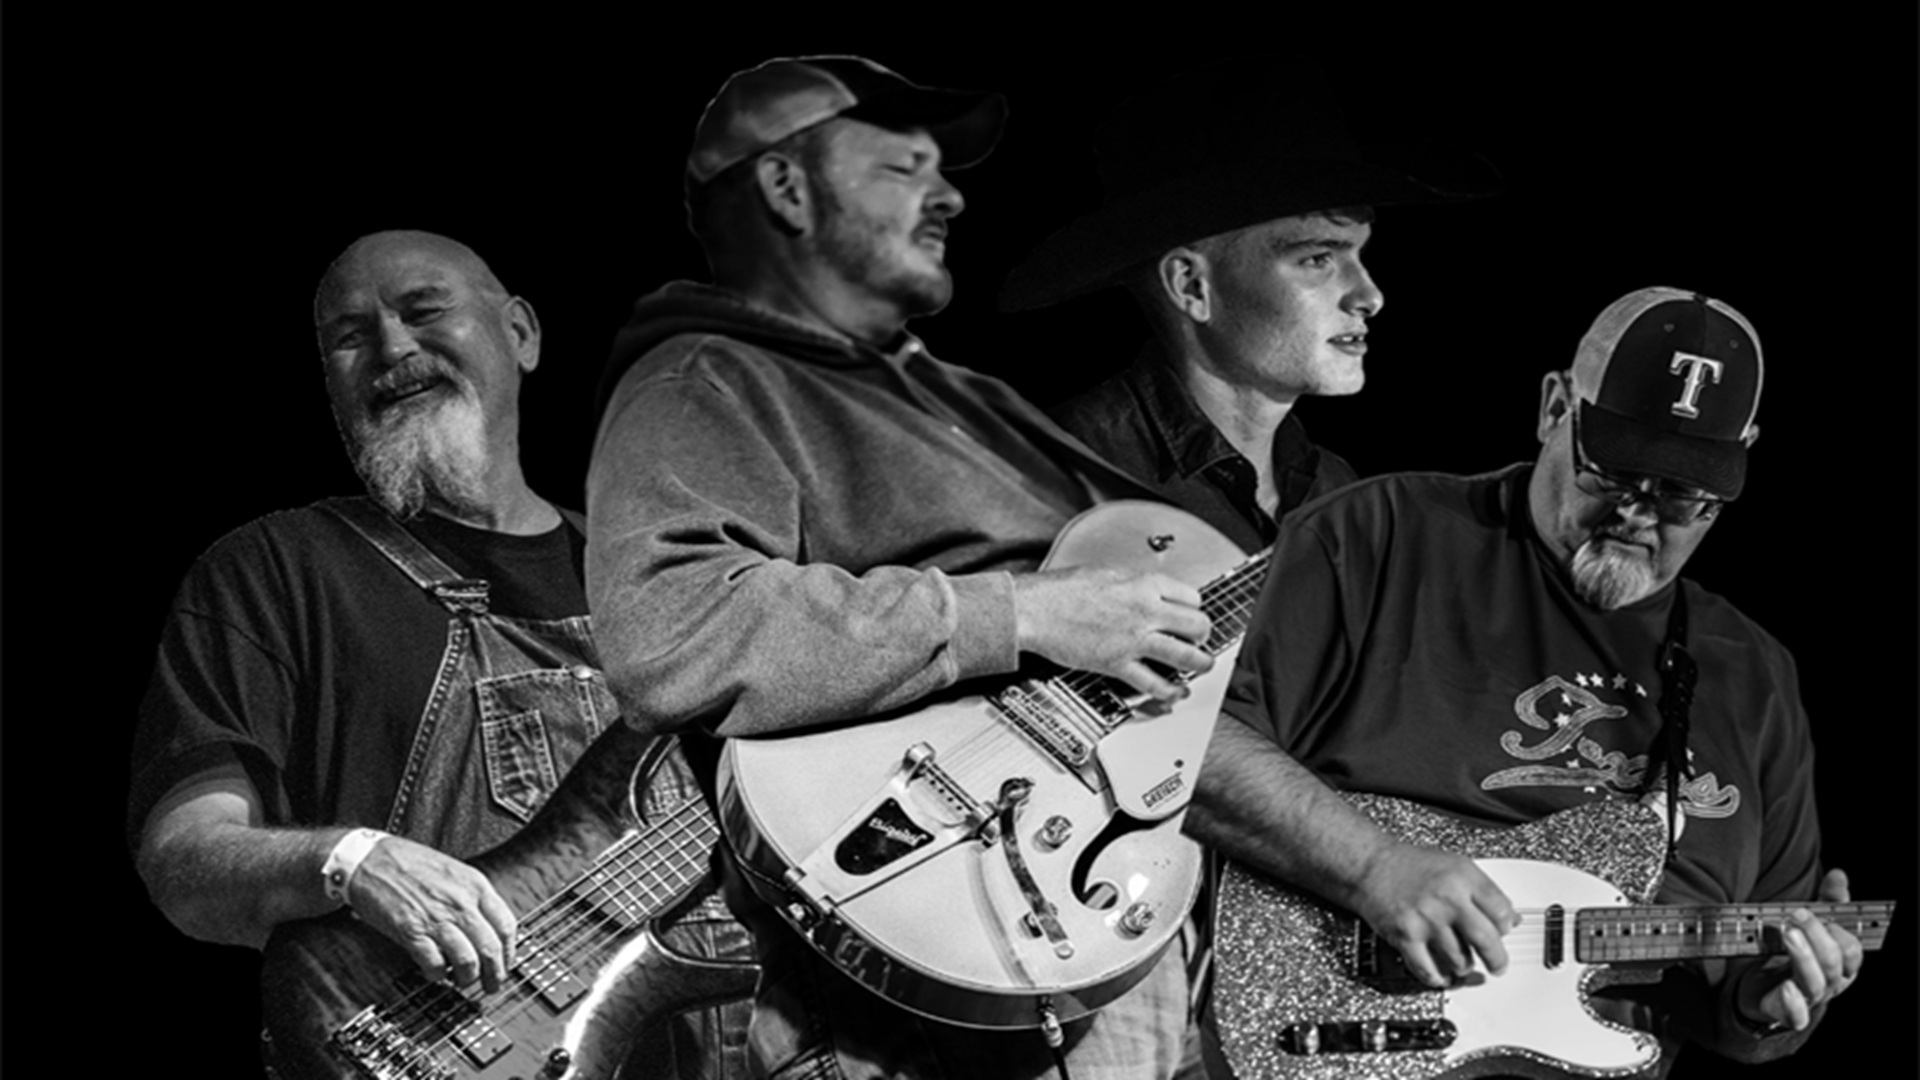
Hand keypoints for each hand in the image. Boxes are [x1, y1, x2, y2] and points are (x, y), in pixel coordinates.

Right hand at [345, 834, 517, 991]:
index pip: (506, 926)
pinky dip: (437, 975)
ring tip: (463, 982)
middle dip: (494, 974)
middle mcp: (460, 902)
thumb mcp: (454, 871)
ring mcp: (436, 918)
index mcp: (475, 885)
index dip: (509, 952)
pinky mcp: (411, 932)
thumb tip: (488, 927)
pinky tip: (434, 972)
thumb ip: (473, 896)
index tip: (505, 964)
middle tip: (491, 986)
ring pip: (467, 961)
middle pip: (491, 948)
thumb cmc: (410, 862)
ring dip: (467, 978)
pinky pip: (434, 964)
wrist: (370, 859)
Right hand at [1012, 566, 1211, 701]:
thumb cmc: (1062, 591)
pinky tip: (1176, 691)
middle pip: (1198, 624)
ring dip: (1201, 663)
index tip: (1190, 615)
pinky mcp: (1119, 663)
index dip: (1195, 608)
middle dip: (1203, 634)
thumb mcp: (1108, 573)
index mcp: (1144, 584)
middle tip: (1200, 640)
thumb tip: (1148, 593)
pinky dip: (1171, 691)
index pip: (1192, 597)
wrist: (1036, 609)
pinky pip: (1155, 683)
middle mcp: (1146, 610)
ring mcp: (1135, 639)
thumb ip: (1134, 585)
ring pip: (1187, 655)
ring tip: (1202, 666)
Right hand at [1352, 840, 1519, 987]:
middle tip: (1498, 965)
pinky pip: (1429, 970)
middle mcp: (1448, 898)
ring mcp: (1426, 919)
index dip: (1505, 927)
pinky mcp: (1405, 936)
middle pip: (1487, 940)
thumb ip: (1482, 891)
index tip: (1502, 933)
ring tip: (1461, 961)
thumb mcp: (1454, 865)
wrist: (1369, 865)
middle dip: (1497, 959)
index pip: (1501, 912)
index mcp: (1464, 878)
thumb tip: (1509, 918)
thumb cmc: (1410, 865)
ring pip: (1460, 960)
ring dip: (1463, 966)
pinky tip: (1441, 976)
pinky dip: (1438, 978)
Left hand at [1740, 868, 1863, 1031]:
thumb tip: (1838, 875)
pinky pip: (1797, 1015)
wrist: (1762, 990)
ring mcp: (1810, 999)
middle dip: (1818, 937)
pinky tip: (1786, 987)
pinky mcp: (1786, 1012)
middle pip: (1834, 964)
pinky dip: (1794, 1003)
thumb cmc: (1795, 955)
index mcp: (1841, 963)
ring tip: (1788, 934)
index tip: (1814, 911)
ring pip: (1816, 983)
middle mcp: (1830, 983)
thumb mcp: (1811, 926)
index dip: (1837, 931)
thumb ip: (1828, 902)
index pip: (1851, 950)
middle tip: (1796, 915)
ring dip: (1803, 957)